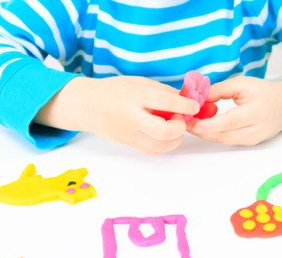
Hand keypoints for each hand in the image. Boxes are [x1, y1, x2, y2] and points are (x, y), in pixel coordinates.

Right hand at [36, 76, 199, 154]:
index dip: (184, 106)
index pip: (165, 102)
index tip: (194, 106)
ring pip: (160, 146)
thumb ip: (163, 92)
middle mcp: (132, 118)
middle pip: (163, 132)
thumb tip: (187, 100)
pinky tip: (165, 135)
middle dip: (179, 128)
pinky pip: (153, 150)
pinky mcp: (129, 144)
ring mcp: (130, 134)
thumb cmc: (114, 91)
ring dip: (175, 139)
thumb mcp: (139, 82)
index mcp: (135, 97)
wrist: (87, 105)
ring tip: (174, 127)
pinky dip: (165, 145)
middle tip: (181, 120)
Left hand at [189, 73, 281, 145]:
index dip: (209, 124)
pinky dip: (214, 135)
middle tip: (184, 123)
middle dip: (202, 130)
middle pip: (224, 135)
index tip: (192, 121)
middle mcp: (257, 129)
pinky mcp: (250, 143)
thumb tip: (197, 98)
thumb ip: (220, 90)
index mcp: (257, 111)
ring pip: (224, 140)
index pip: (229, 121)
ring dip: (205, 134)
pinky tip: (203, 127)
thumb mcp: (242, 84)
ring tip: (190, 124)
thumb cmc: (263, 92)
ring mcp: (254, 139)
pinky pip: (228, 141)